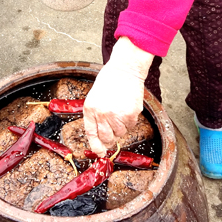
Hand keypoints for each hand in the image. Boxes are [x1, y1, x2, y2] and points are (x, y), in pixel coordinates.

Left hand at [83, 37, 153, 155]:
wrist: (125, 69)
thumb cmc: (109, 80)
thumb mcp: (94, 96)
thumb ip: (96, 114)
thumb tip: (101, 134)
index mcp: (90, 109)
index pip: (91, 133)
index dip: (96, 146)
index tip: (100, 152)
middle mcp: (102, 114)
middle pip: (107, 138)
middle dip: (110, 138)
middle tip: (114, 130)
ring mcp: (116, 115)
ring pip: (120, 133)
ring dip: (121, 127)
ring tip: (121, 111)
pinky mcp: (130, 115)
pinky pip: (131, 126)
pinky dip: (130, 121)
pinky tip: (127, 108)